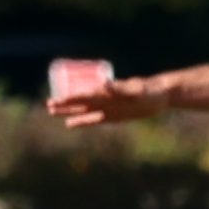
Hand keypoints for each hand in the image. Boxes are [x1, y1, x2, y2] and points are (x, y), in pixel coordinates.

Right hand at [46, 75, 166, 128]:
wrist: (159, 95)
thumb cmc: (149, 91)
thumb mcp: (135, 90)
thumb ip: (120, 88)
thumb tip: (104, 84)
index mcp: (106, 92)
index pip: (84, 96)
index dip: (70, 98)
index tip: (57, 100)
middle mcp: (104, 99)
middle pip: (80, 102)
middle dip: (64, 104)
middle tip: (48, 105)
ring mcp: (107, 108)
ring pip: (83, 111)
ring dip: (68, 112)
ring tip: (52, 112)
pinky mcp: (112, 116)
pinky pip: (93, 120)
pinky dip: (81, 121)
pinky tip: (69, 124)